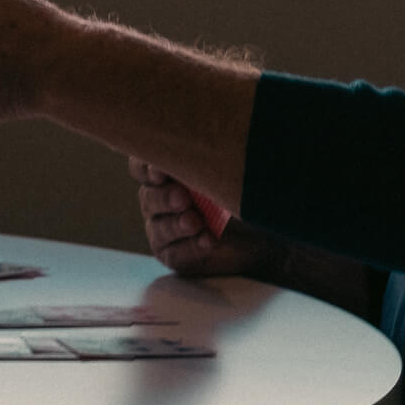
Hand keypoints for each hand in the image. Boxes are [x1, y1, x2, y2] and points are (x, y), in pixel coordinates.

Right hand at [130, 157, 283, 277]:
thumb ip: (213, 164)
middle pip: (148, 197)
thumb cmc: (241, 192)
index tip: (161, 169)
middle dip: (164, 197)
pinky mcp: (173, 253)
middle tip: (183, 197)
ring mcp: (162, 228)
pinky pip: (174, 252)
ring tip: (194, 222)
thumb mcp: (230, 173)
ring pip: (159, 227)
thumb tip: (209, 150)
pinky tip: (207, 241)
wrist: (263, 231)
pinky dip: (191, 247)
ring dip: (176, 224)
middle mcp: (157, 199)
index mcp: (164, 174)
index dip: (146, 167)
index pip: (141, 167)